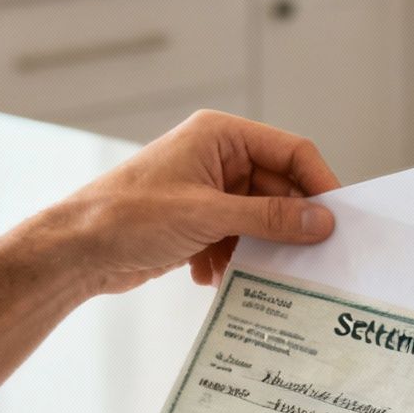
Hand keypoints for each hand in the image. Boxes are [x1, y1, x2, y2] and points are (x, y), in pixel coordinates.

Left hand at [45, 110, 340, 295]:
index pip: (291, 152)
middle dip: (285, 227)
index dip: (319, 184)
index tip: (339, 222)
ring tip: (248, 272)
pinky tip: (210, 276)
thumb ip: (269, 219)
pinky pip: (236, 240)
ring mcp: (207, 191)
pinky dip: (230, 261)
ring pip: (258, 221)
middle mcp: (218, 158)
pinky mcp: (197, 222)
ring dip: (256, 250)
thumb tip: (321, 222)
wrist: (74, 251)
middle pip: (278, 191)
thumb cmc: (127, 217)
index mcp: (221, 136)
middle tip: (307, 261)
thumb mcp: (207, 216)